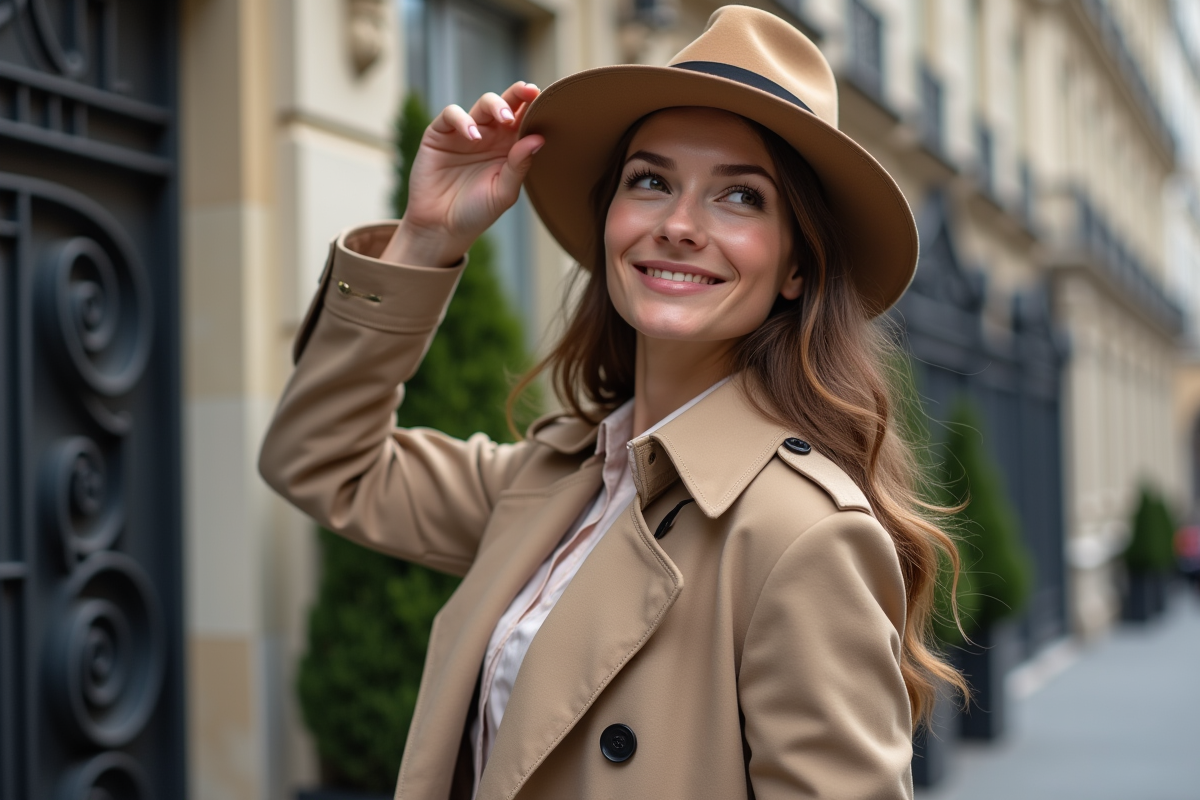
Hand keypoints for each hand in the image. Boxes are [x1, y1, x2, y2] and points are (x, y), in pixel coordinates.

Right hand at [382, 82, 543, 266]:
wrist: (441, 228)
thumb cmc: (476, 213)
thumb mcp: (503, 192)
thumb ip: (519, 166)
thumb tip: (538, 139)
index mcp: (508, 148)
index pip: (523, 120)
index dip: (534, 106)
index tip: (545, 98)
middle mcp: (489, 136)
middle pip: (505, 104)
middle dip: (518, 95)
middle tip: (528, 94)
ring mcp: (464, 133)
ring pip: (482, 104)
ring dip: (494, 105)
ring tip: (503, 120)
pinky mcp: (439, 135)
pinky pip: (451, 115)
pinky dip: (462, 119)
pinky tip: (472, 136)